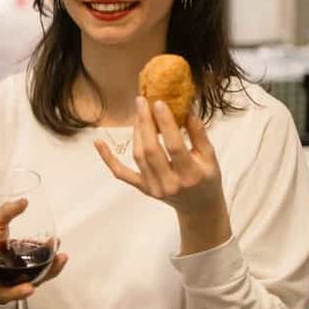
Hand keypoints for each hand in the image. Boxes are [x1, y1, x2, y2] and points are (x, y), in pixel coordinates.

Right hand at [0, 199, 67, 303]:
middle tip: (28, 287)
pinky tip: (60, 259)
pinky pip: (39, 280)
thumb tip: (23, 201)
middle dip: (16, 290)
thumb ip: (5, 213)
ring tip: (56, 262)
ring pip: (25, 288)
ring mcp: (10, 286)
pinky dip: (51, 270)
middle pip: (4, 291)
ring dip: (42, 277)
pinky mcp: (26, 283)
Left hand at [95, 97, 230, 253]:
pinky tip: (98, 142)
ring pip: (138, 156)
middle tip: (141, 101)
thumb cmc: (206, 178)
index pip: (174, 146)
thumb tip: (187, 109)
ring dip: (136, 132)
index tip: (158, 103)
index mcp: (191, 174)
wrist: (198, 206)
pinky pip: (121, 173)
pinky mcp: (143, 189)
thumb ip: (199, 134)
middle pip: (151, 150)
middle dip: (145, 123)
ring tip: (139, 113)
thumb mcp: (210, 157)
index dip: (165, 124)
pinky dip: (108, 158)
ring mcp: (154, 188)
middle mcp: (170, 183)